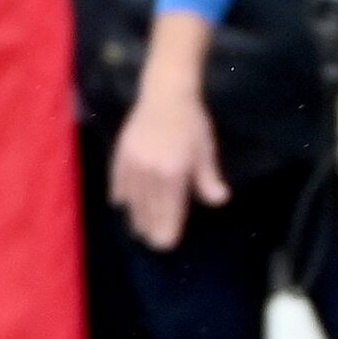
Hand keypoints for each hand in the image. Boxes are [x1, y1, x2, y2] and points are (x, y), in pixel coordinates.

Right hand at [110, 79, 225, 249]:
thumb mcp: (205, 151)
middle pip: (150, 208)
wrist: (165, 94)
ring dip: (136, 215)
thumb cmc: (192, 123)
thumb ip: (208, 179)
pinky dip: (120, 194)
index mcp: (174, 173)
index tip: (167, 244)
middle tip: (153, 243)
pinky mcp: (121, 154)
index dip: (168, 228)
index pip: (170, 209)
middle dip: (151, 227)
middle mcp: (151, 172)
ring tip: (138, 230)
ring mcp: (133, 164)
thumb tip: (219, 201)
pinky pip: (118, 181)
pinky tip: (122, 204)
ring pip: (133, 198)